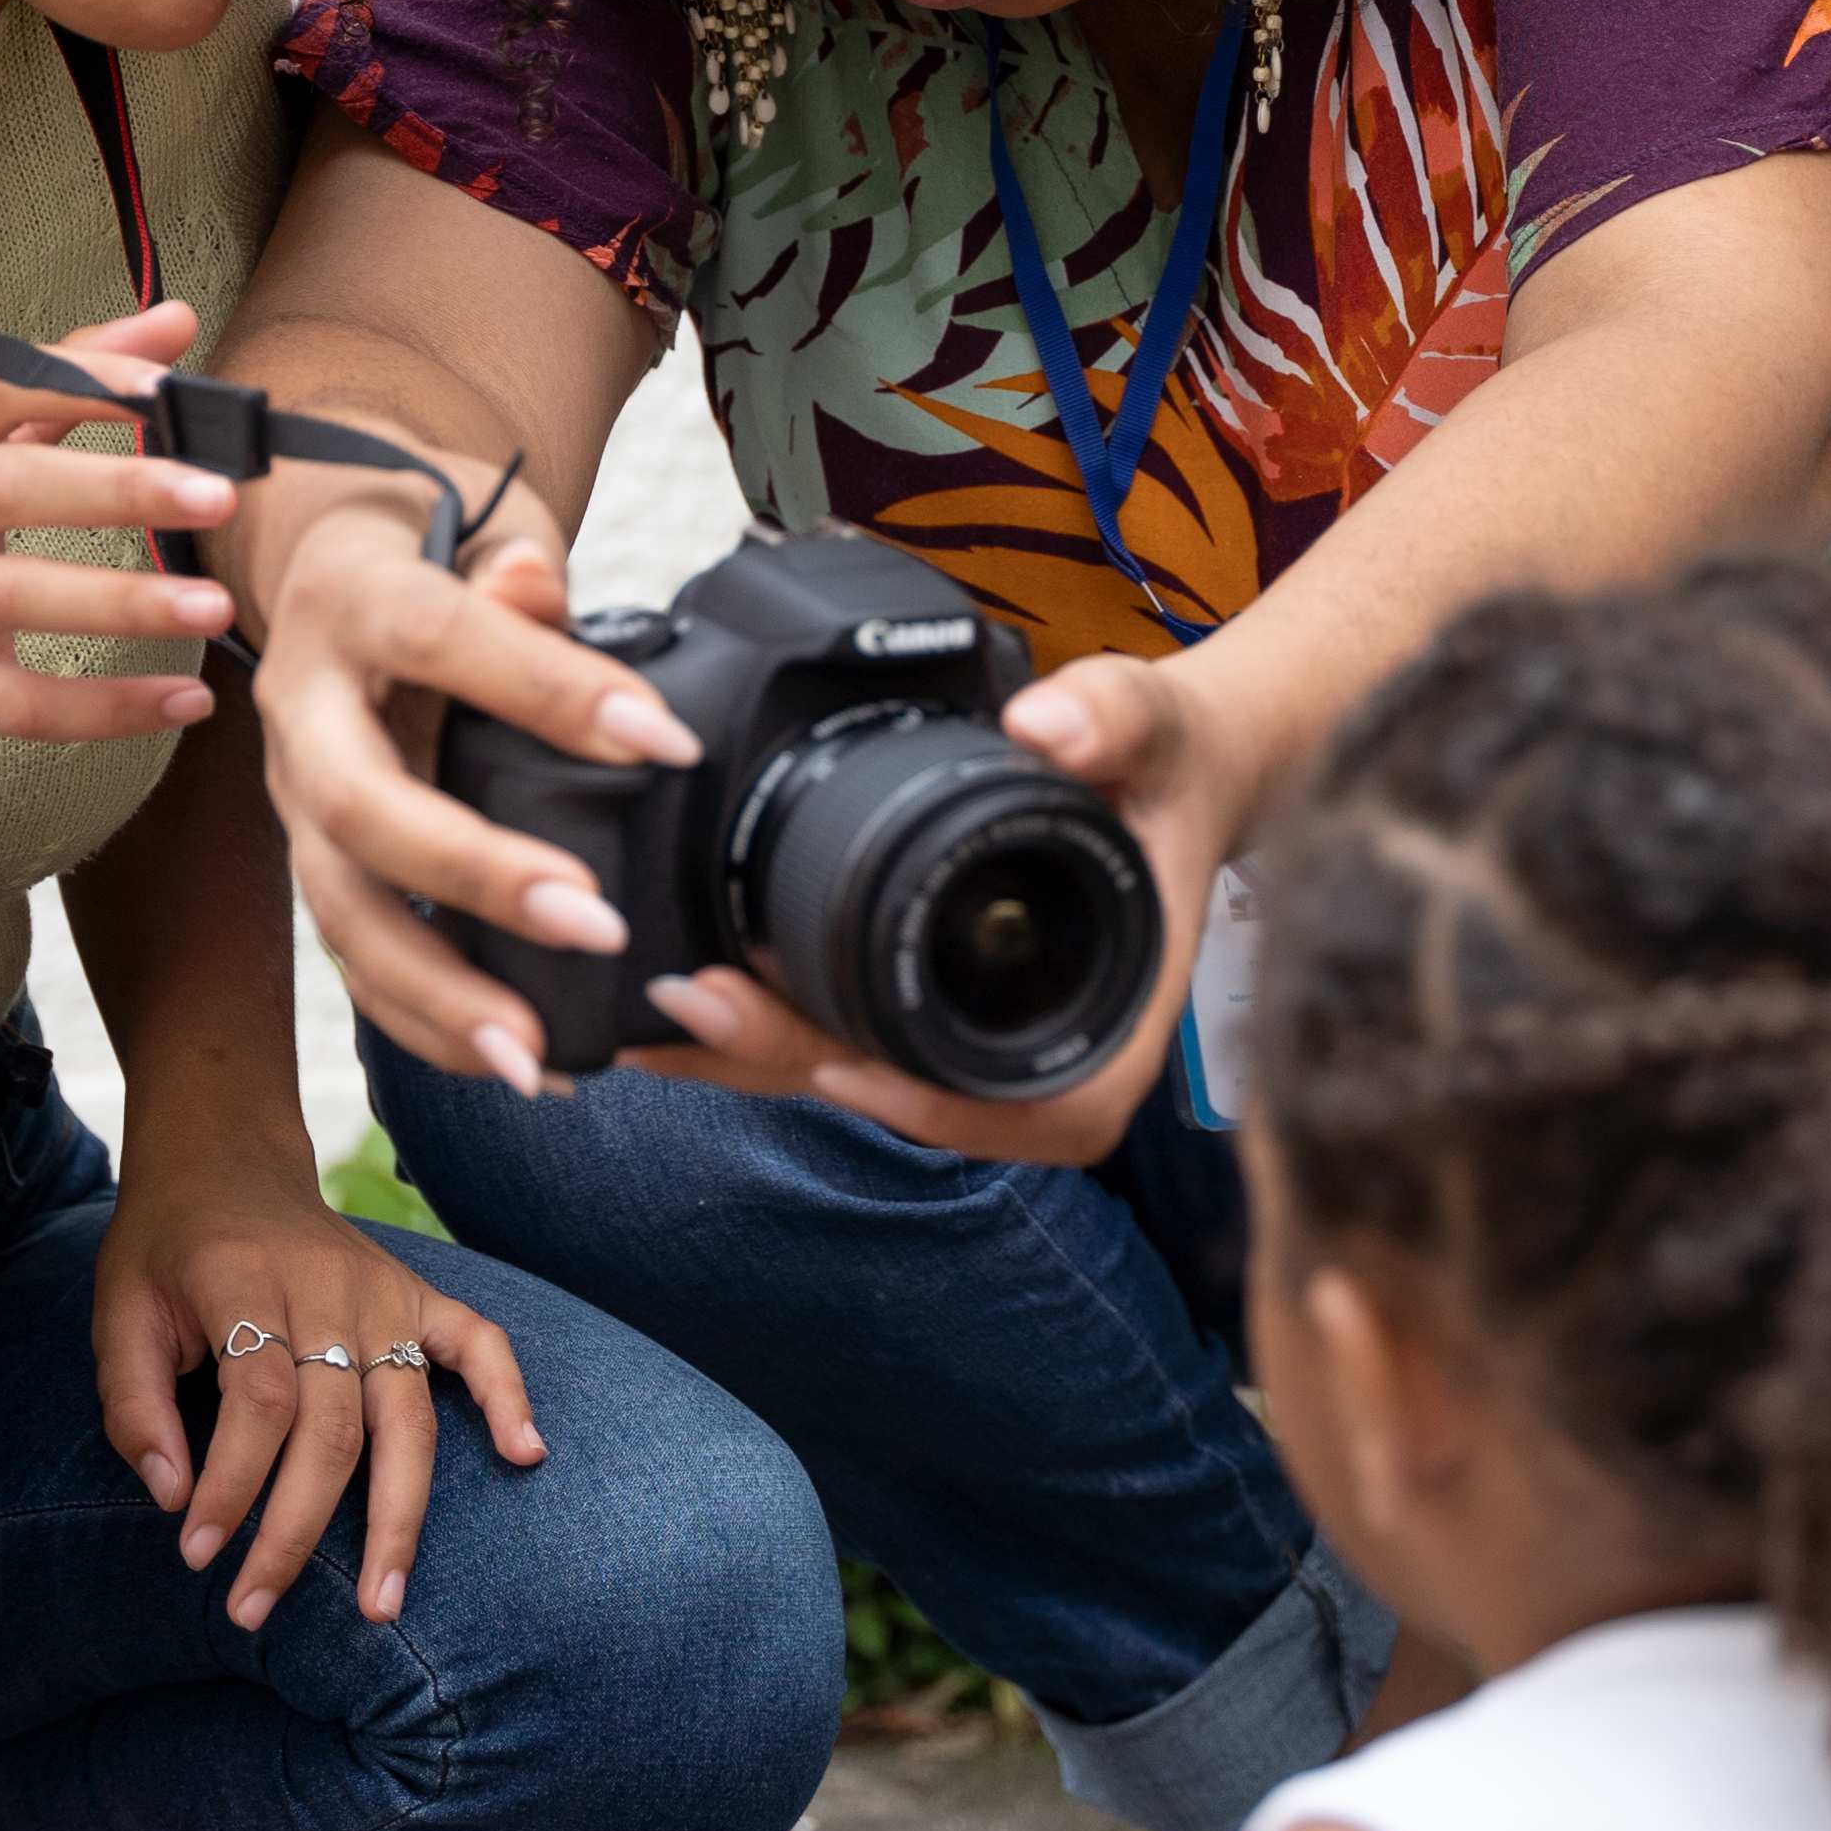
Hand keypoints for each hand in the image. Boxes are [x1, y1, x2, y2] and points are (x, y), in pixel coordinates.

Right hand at [0, 300, 239, 791]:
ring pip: (21, 597)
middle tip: (218, 491)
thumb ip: (61, 381)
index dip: (86, 378)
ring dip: (123, 601)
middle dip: (119, 487)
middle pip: (14, 487)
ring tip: (215, 604)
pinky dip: (107, 707)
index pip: (1, 386)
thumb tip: (173, 321)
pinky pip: (27, 705)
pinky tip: (183, 700)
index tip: (174, 380)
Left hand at [86, 1153, 543, 1627]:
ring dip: (397, 1517)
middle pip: (332, 1426)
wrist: (224, 1162)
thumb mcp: (117, 1311)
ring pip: (404, 1416)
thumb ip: (133, 1403)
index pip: (258, 1398)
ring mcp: (383, 1292)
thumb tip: (172, 1497)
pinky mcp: (418, 1295)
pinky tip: (524, 1455)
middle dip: (295, 1531)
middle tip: (253, 1608)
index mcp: (244, 1279)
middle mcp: (326, 1287)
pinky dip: (508, 1395)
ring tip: (383, 1604)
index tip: (198, 1553)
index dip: (231, 1483)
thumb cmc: (166, 1250)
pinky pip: (479, 1343)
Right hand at [249, 482, 697, 1092]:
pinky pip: (358, 962)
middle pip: (361, 807)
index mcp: (353, 604)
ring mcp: (295, 800)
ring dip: (436, 992)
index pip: (441, 640)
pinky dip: (431, 1027)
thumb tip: (534, 586)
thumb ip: (514, 570)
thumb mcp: (476, 531)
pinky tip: (523, 1067)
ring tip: (535, 1054)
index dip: (548, 689)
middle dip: (474, 876)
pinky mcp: (315, 867)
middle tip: (594, 924)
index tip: (667, 745)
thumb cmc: (437, 554)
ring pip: (342, 911)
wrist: (338, 572)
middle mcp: (302, 711)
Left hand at [633, 655, 1235, 1165]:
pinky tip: (681, 986)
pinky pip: (851, 1035)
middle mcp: (1047, 1041)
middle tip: (699, 1001)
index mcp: (1118, 1007)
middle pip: (920, 1100)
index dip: (944, 1110)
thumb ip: (1112, 718)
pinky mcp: (932, 1002)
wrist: (1171, 768)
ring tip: (659, 999)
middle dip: (802, 1063)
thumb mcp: (1156, 723)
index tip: (849, 1067)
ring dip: (764, 1052)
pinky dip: (771, 1021)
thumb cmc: (1169, 763)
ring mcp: (984, 1030)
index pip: (1049, 1113)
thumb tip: (1044, 723)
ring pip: (869, 1073)